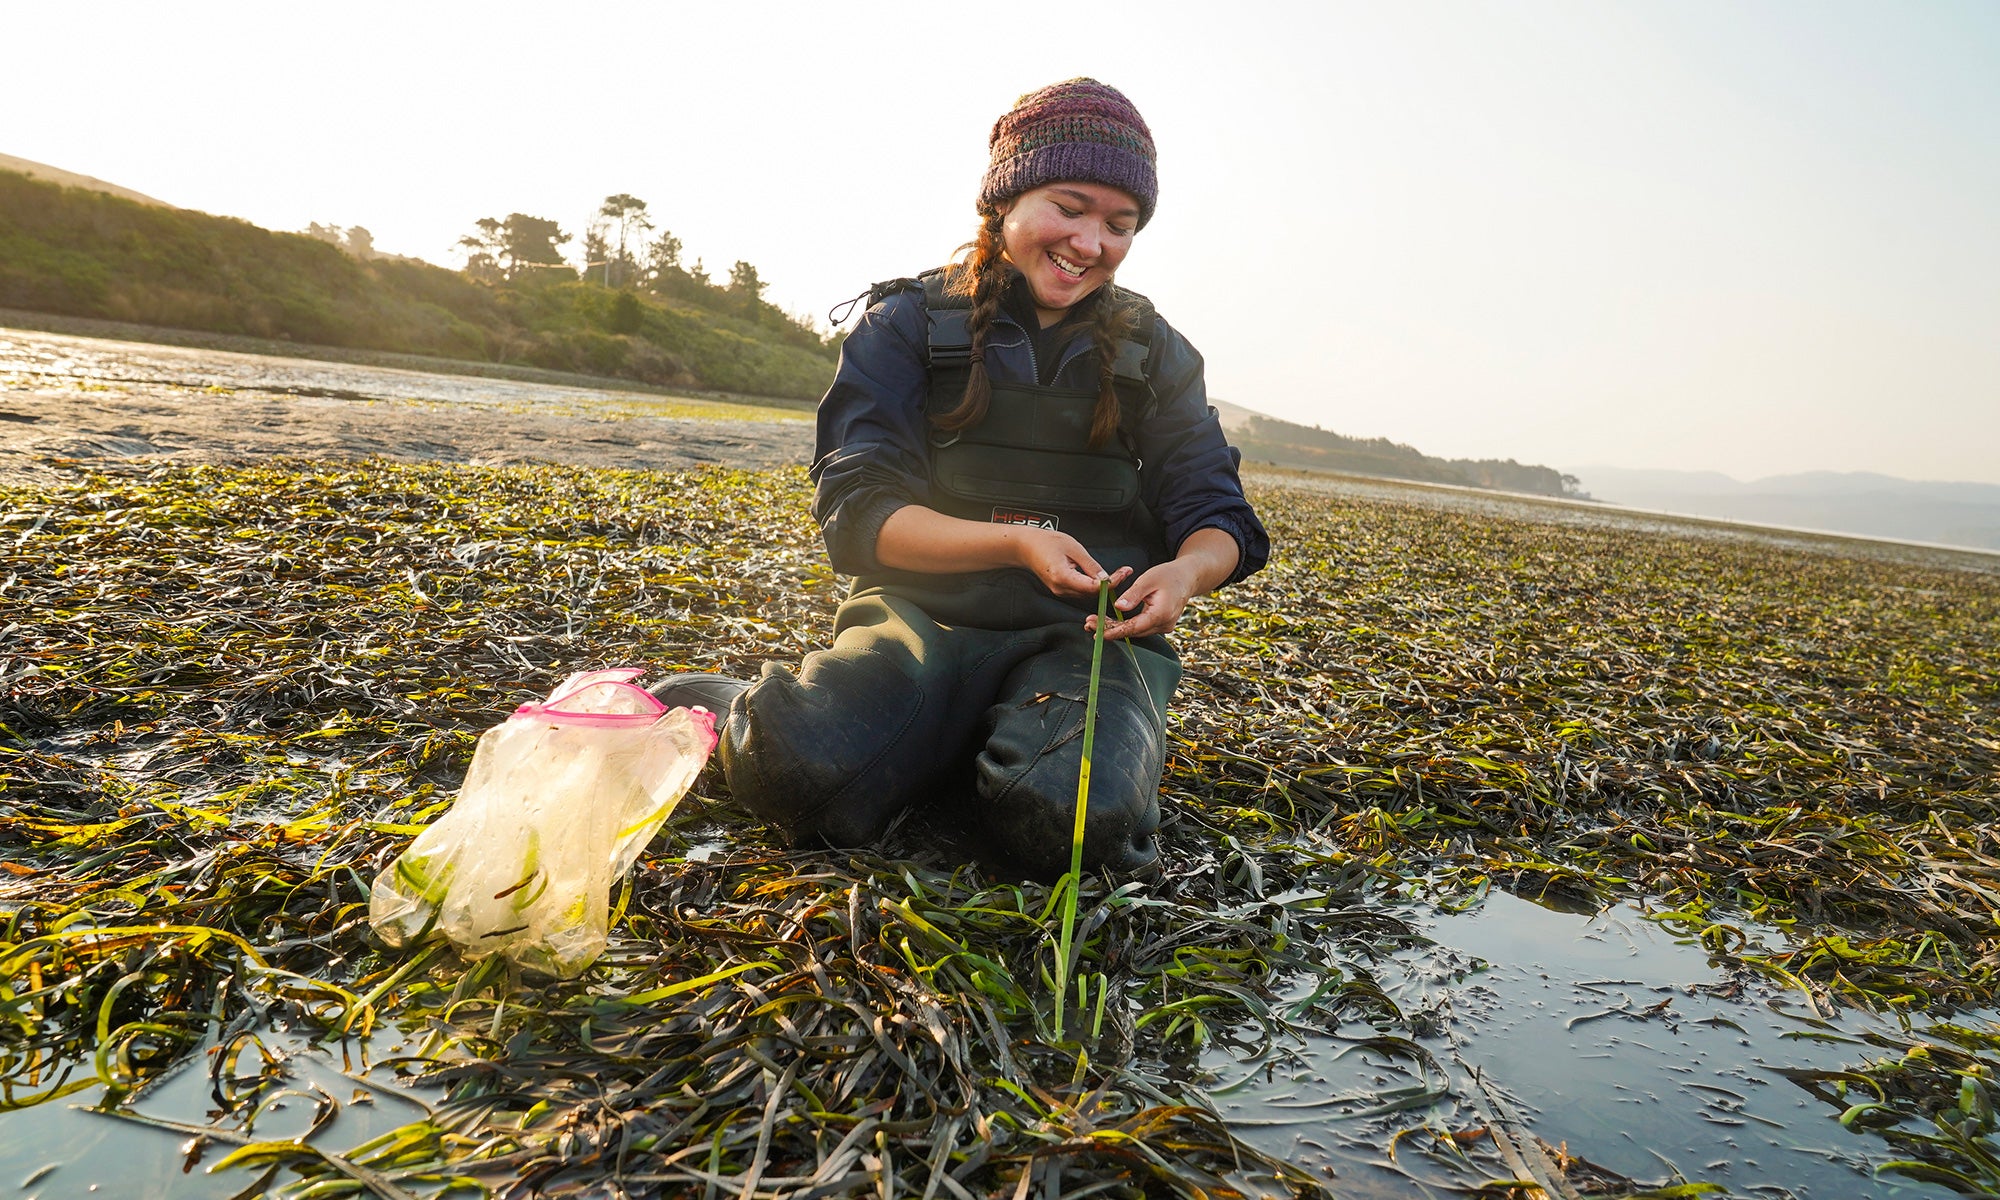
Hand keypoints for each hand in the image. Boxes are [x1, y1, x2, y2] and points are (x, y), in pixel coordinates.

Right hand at [1014, 529, 1132, 596]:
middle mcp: (1061, 588)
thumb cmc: (1046, 542)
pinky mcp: (1061, 589)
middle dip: (1111, 584)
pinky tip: (1101, 576)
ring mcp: (1060, 591)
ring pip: (1088, 594)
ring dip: (1103, 586)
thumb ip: (1090, 565)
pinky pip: (1081, 591)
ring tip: (1118, 573)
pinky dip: (1093, 585)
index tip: (1123, 573)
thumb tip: (1106, 578)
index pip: (1093, 587)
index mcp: (1063, 577)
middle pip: (1092, 593)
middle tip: (1125, 571)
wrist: (1026, 547)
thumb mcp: (1073, 548)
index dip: (1111, 582)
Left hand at [1089, 560, 1199, 640]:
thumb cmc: (1168, 575)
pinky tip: (1111, 622)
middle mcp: (1164, 624)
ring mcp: (1164, 626)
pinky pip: (1140, 628)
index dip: (1115, 631)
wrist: (1187, 577)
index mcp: (1161, 614)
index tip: (1099, 632)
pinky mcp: (1161, 625)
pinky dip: (1126, 626)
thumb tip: (1118, 607)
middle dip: (1111, 629)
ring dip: (1116, 628)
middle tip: (1089, 623)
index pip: (1134, 627)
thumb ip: (1133, 594)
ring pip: (1136, 631)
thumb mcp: (1148, 580)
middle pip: (1133, 632)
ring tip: (1095, 622)